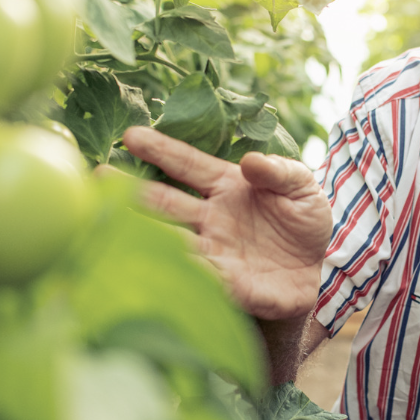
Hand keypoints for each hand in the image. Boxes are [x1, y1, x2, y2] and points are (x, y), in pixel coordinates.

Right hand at [121, 126, 331, 320]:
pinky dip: (187, 270)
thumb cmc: (303, 221)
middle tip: (99, 175)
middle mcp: (210, 218)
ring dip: (147, 231)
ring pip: (174, 239)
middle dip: (133, 190)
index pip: (187, 164)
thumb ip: (280, 172)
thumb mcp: (302, 187)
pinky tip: (166, 265)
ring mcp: (215, 251)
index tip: (130, 136)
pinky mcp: (229, 284)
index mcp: (225, 186)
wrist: (320, 269)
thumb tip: (251, 161)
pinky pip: (204, 276)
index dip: (160, 150)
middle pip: (165, 201)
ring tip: (115, 221)